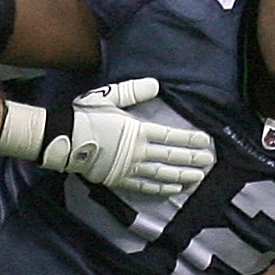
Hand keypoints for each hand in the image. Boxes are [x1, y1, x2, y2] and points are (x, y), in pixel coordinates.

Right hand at [34, 78, 214, 197]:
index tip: (205, 141)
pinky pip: (145, 187)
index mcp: (137, 130)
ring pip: (161, 174)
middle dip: (192, 159)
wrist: (64, 138)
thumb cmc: (86, 115)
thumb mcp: (109, 97)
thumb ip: (134, 91)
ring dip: (182, 175)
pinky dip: (161, 188)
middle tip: (209, 161)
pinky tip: (174, 188)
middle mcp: (137, 151)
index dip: (189, 139)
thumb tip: (156, 85)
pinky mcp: (119, 180)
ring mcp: (129, 168)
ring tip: (198, 177)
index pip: (170, 136)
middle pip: (170, 157)